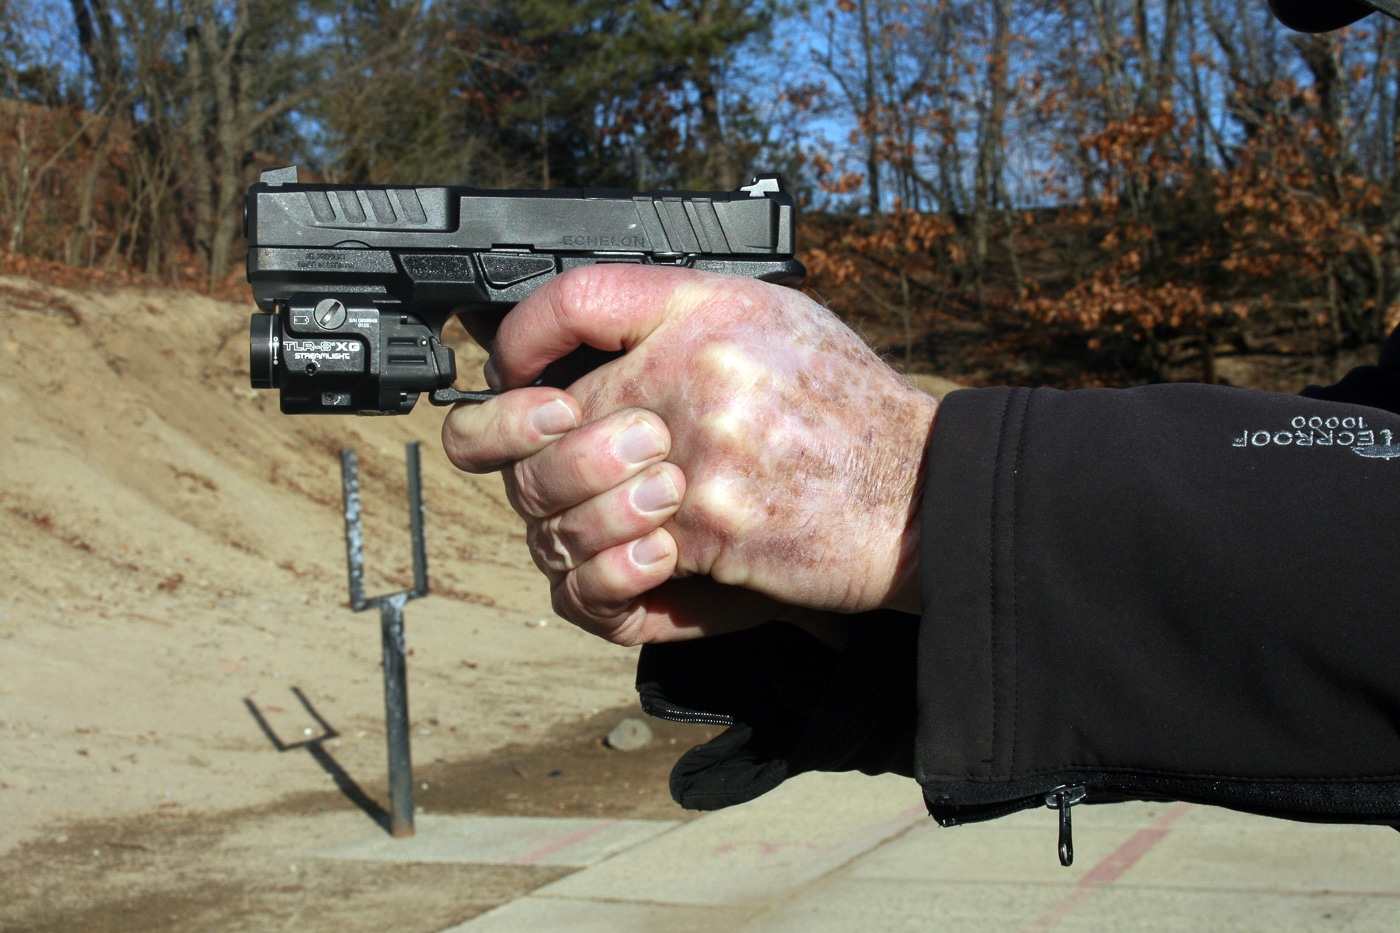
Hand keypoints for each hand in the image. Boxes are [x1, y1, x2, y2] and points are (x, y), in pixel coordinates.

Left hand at [442, 264, 937, 644]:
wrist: (924, 494)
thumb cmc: (851, 413)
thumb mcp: (776, 323)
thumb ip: (682, 321)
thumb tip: (595, 338)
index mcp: (706, 312)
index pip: (573, 298)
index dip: (521, 337)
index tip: (515, 369)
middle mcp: (694, 371)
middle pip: (542, 418)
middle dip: (532, 461)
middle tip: (556, 478)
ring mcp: (696, 454)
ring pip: (558, 502)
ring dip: (570, 528)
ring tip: (611, 530)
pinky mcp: (707, 529)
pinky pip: (606, 566)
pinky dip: (609, 581)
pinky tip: (642, 568)